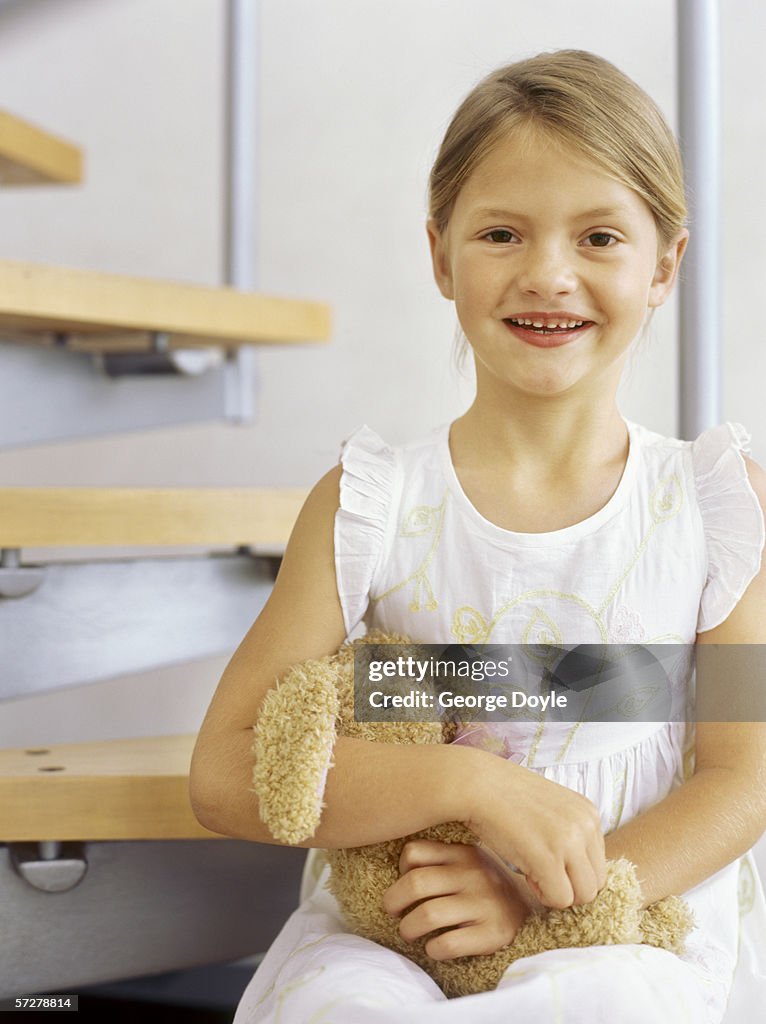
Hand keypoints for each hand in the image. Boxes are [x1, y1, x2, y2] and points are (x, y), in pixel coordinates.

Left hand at [382, 839, 530, 959]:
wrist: (535, 911)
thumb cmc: (487, 887)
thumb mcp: (469, 862)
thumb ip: (440, 858)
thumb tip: (398, 871)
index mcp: (463, 852)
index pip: (413, 852)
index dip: (400, 870)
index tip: (404, 883)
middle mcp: (474, 874)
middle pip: (415, 884)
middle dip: (394, 902)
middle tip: (394, 913)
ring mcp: (485, 903)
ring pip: (427, 915)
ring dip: (409, 928)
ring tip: (410, 932)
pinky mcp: (494, 933)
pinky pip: (448, 944)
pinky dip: (433, 949)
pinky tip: (435, 948)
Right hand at [457, 748, 605, 909]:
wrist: (477, 784)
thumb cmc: (506, 798)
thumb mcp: (551, 809)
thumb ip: (571, 834)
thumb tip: (578, 872)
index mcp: (589, 813)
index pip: (597, 864)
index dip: (570, 870)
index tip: (544, 857)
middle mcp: (587, 825)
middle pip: (595, 883)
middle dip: (567, 886)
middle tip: (538, 870)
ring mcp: (570, 840)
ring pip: (583, 896)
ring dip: (556, 892)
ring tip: (532, 871)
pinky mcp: (549, 857)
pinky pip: (559, 899)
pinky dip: (541, 895)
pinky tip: (524, 873)